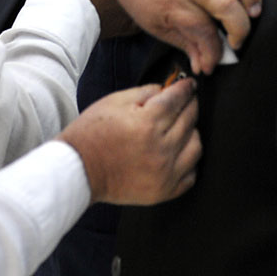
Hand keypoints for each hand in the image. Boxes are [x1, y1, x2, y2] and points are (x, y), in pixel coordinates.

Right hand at [59, 77, 199, 204]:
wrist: (80, 168)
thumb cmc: (92, 133)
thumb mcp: (113, 101)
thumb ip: (144, 92)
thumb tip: (166, 89)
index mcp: (147, 124)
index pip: (177, 100)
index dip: (186, 88)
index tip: (190, 85)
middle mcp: (160, 149)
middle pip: (189, 120)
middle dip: (190, 105)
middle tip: (187, 100)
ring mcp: (165, 172)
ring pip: (196, 147)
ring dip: (192, 132)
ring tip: (181, 126)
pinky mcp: (164, 191)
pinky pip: (191, 174)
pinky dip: (188, 160)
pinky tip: (179, 151)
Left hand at [108, 0, 261, 74]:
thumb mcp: (154, 25)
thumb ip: (185, 44)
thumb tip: (207, 66)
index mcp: (171, 2)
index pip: (202, 30)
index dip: (212, 52)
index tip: (212, 64)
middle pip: (223, 3)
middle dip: (239, 28)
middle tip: (236, 43)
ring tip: (254, 12)